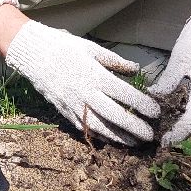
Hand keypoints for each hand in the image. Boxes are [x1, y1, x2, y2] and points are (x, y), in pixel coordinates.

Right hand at [3, 20, 159, 145]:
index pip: (126, 95)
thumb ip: (115, 62)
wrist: (34, 54)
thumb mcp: (92, 48)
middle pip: (115, 116)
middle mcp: (86, 93)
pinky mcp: (65, 111)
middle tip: (150, 135)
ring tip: (134, 143)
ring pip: (100, 127)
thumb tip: (136, 69)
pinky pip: (84, 127)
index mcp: (96, 75)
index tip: (156, 112)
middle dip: (135, 127)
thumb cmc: (65, 47)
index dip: (143, 105)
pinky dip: (99, 135)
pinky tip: (111, 139)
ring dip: (119, 137)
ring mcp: (74, 105)